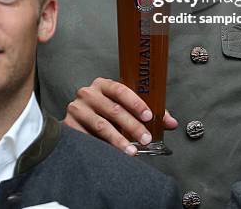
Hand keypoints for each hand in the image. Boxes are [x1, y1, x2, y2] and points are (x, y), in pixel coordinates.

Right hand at [63, 77, 177, 154]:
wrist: (76, 121)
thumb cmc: (105, 112)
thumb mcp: (123, 107)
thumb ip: (146, 112)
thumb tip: (171, 123)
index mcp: (103, 84)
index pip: (121, 90)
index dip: (135, 102)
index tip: (148, 116)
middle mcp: (88, 93)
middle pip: (113, 110)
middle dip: (132, 126)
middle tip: (145, 138)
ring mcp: (77, 109)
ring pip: (102, 126)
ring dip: (119, 140)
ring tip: (132, 151)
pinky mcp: (69, 126)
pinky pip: (88, 139)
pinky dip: (103, 148)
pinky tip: (114, 155)